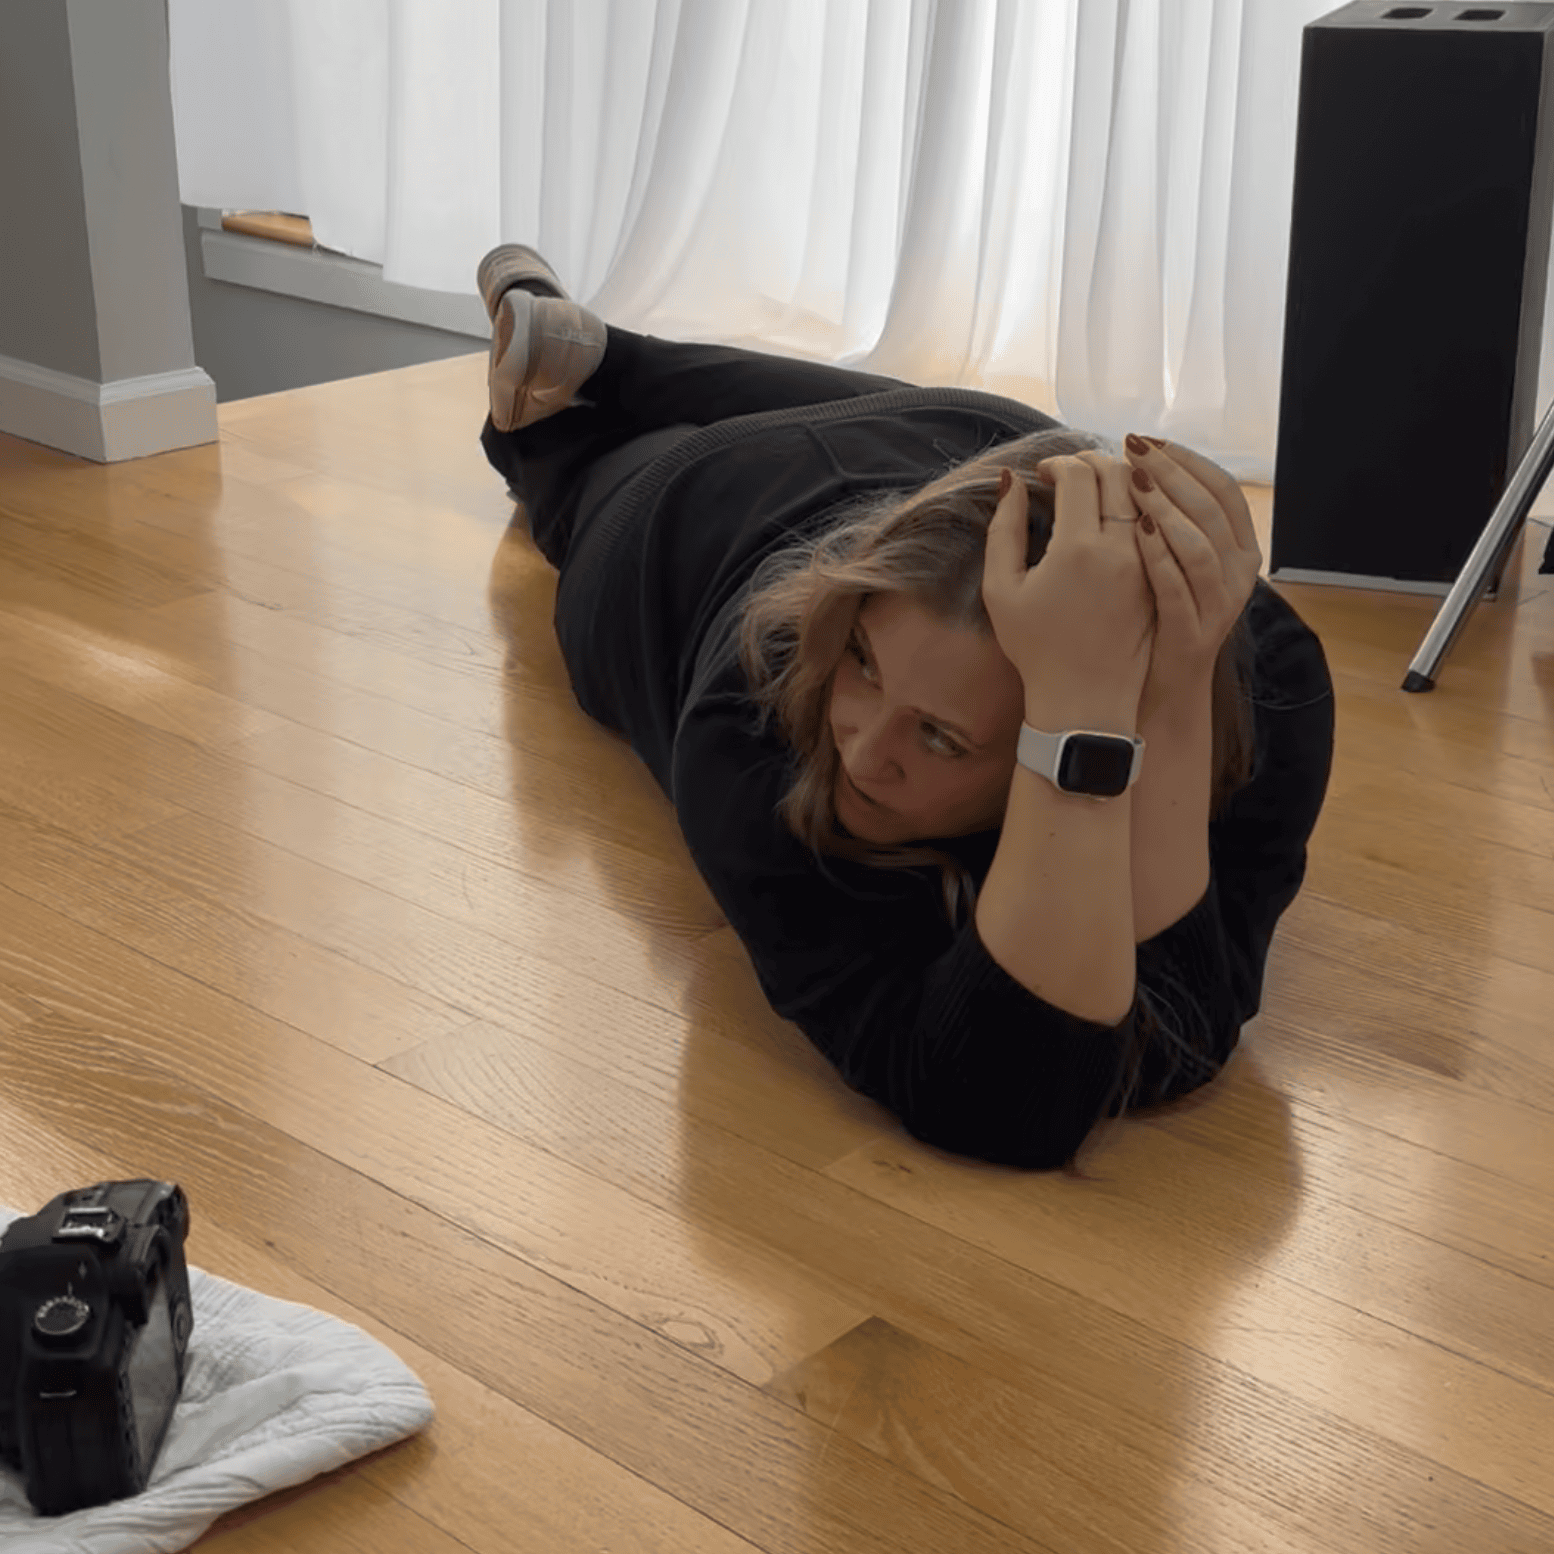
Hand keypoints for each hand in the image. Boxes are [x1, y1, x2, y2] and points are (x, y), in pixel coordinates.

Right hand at [982, 457, 1154, 719]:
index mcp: (1076, 548)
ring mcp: (1146, 563)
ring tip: (1096, 488)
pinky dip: (1138, 508)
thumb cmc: (1035, 648)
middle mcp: (1119, 549)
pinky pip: (1156, 524)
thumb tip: (1012, 481)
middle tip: (1070, 472)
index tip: (1043, 473)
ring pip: (1143, 496)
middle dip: (1092, 462)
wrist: (1085, 700)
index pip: (1079, 474)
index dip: (1058, 463)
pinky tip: (1117, 514)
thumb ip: (1003, 528)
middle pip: (1117, 474)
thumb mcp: (1001, 589)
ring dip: (1120, 480)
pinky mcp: (1159, 576)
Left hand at [1121, 435, 1262, 721]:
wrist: (1155, 687)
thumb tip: (1144, 465)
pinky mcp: (1192, 632)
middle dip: (1171, 472)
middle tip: (1133, 448)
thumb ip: (1173, 519)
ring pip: (1201, 546)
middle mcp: (1239, 575)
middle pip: (1211, 509)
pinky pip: (1179, 587)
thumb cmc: (1155, 615)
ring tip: (1133, 483)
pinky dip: (1160, 556)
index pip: (1221, 489)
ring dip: (1167, 508)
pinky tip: (1135, 532)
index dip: (1187, 460)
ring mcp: (1218, 606)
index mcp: (1239, 550)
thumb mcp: (1175, 562)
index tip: (1148, 440)